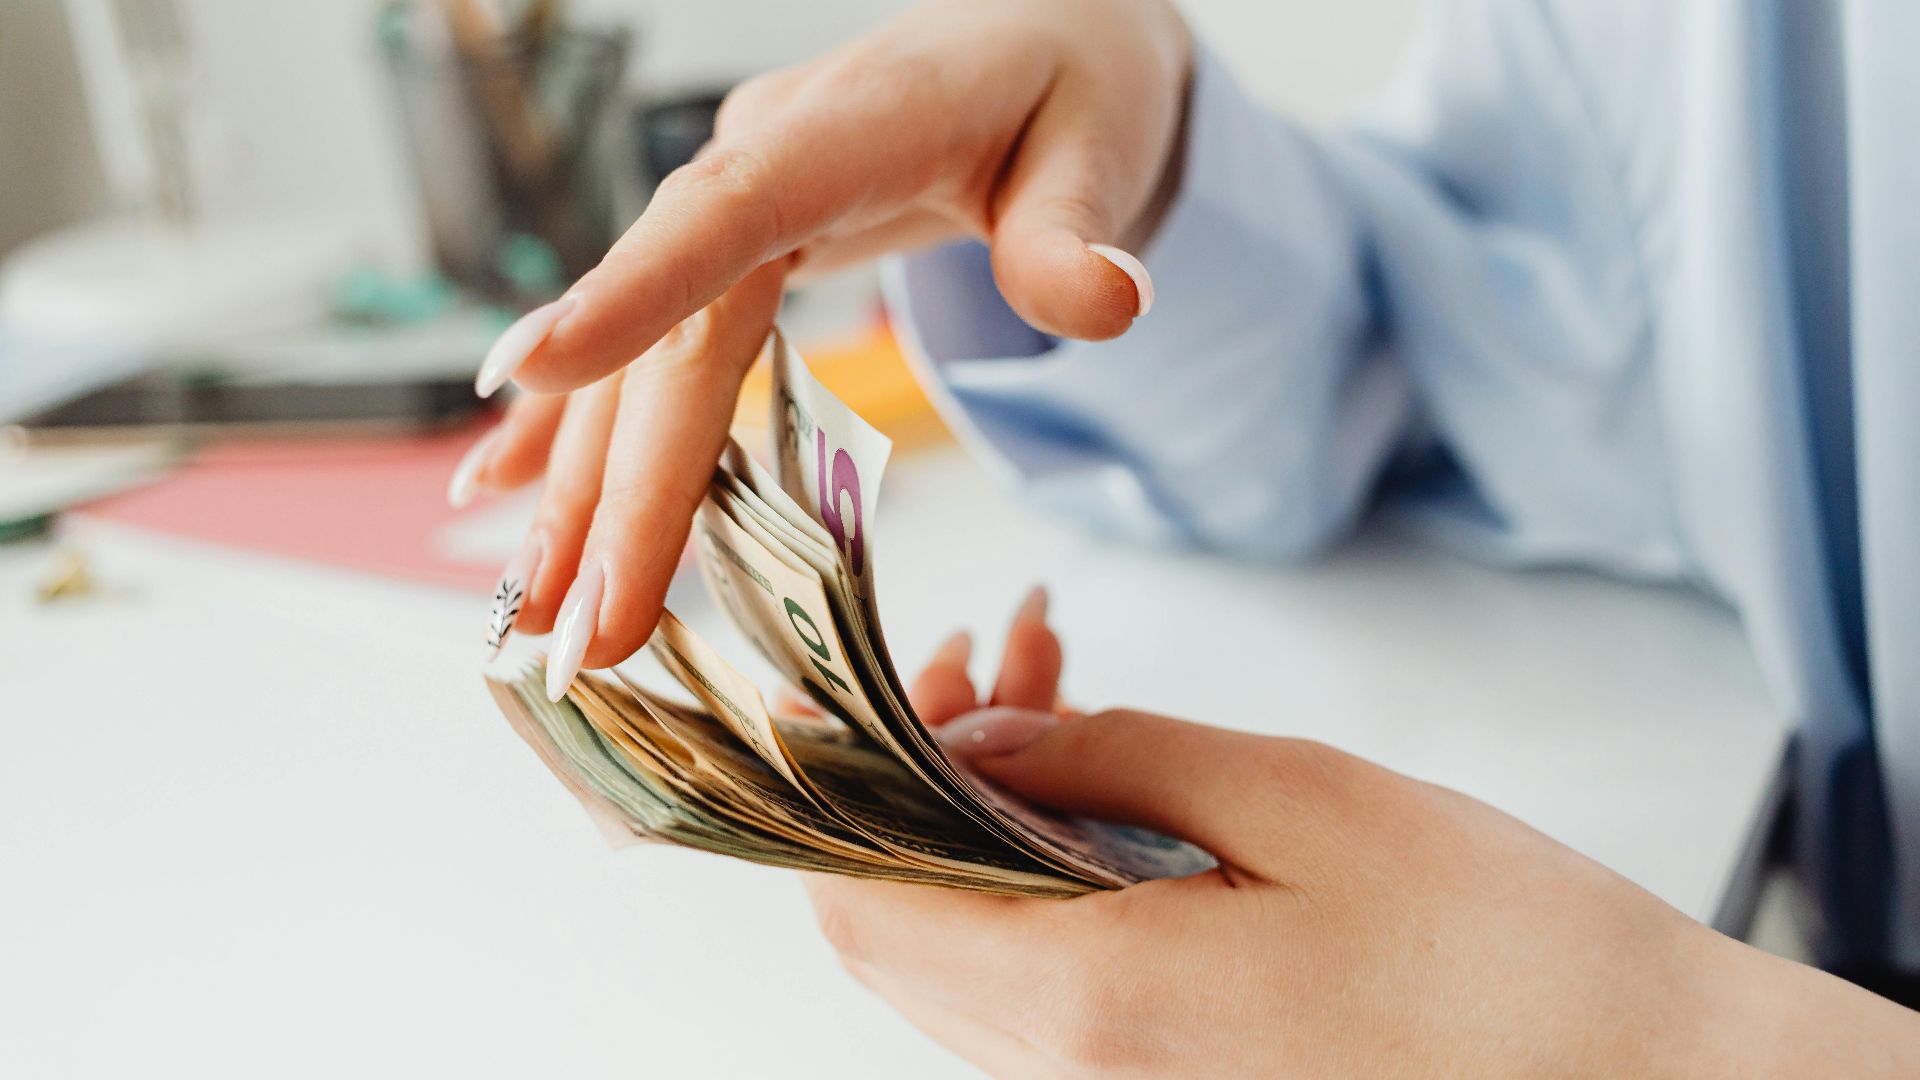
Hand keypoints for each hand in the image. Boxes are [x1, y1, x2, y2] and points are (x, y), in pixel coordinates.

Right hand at [451, 0, 1192, 681]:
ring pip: (642, 356)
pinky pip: (646, 343)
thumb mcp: (1099, 149)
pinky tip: (505, 487)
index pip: (726, 214)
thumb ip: (1076, 234)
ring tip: (536, 606)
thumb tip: (1107, 302)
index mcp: (848, 127)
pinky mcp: (735, 242)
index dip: (630, 293)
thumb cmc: (1069, 90)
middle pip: (671, 335)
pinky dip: (579, 420)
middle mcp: (764, 160)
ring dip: (585, 485)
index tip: (533, 376)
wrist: (1041, 38)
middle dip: (620, 487)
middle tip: (578, 626)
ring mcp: (737, 201)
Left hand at [802, 593, 1919, 1076]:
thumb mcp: (1298, 800)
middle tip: (1001, 650)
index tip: (885, 662)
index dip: (841, 774)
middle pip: (894, 923)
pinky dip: (1037, 866)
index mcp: (1089, 1000)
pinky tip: (1102, 775)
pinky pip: (1040, 973)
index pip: (860, 900)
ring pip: (967, 943)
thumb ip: (1110, 757)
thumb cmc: (1504, 950)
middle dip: (915, 765)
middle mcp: (1072, 1070)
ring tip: (1056, 682)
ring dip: (980, 806)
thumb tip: (973, 727)